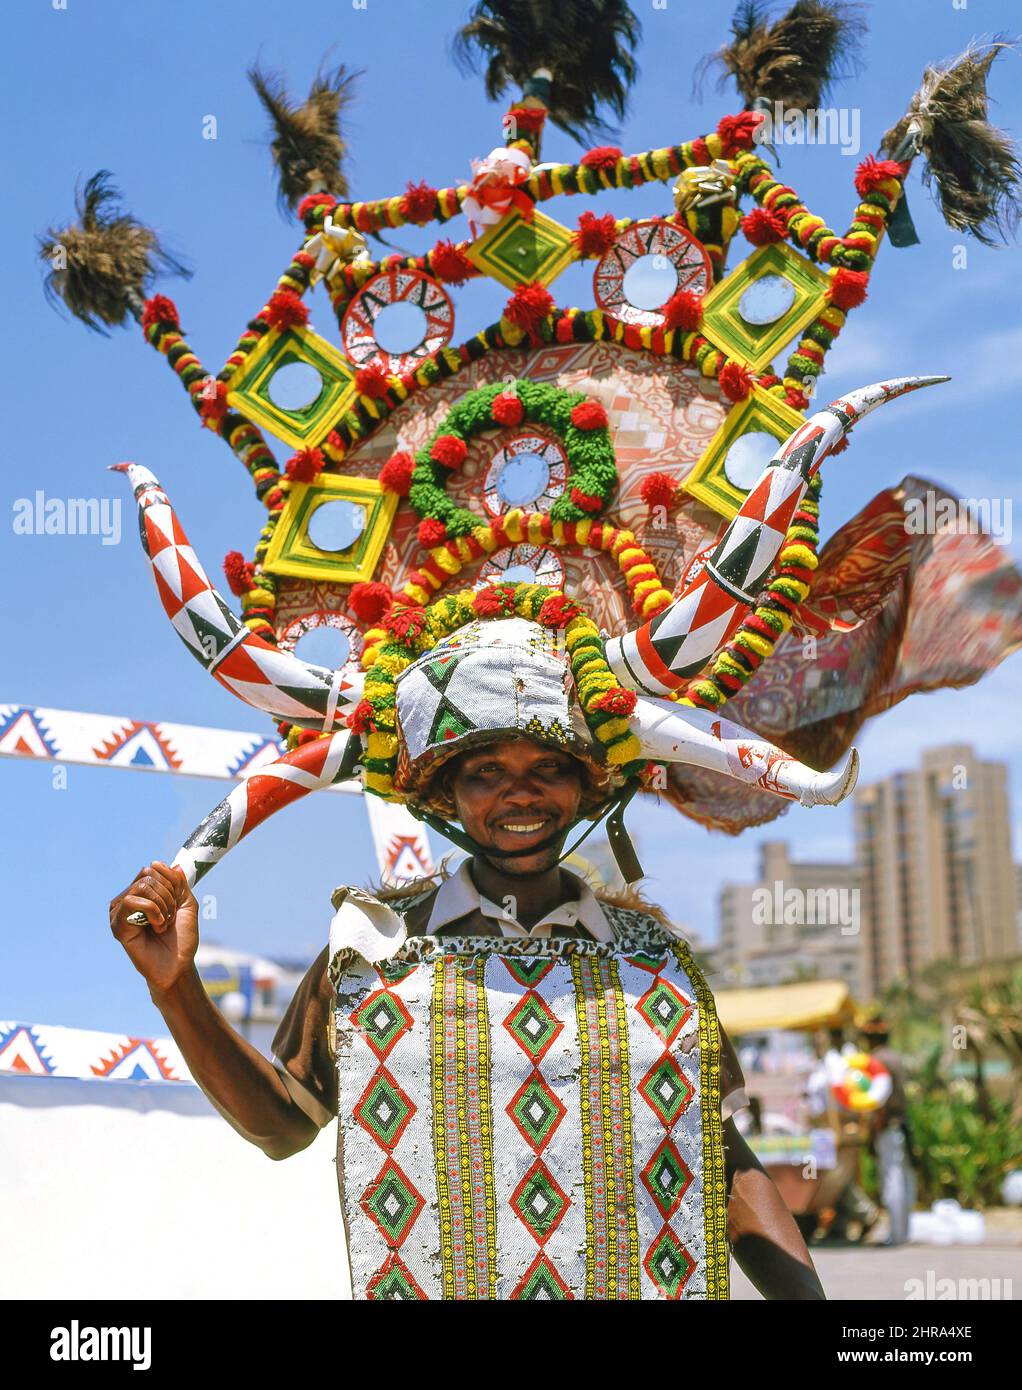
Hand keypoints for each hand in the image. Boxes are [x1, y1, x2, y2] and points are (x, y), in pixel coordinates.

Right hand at [109, 861, 198, 995]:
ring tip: (163, 924)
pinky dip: (152, 912)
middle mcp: (128, 900)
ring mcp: (120, 912)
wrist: (179, 965)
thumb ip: (177, 882)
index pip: (153, 869)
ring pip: (141, 886)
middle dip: (168, 895)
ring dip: (161, 905)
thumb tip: (163, 863)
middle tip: (170, 918)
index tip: (176, 903)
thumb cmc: (182, 938)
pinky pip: (131, 901)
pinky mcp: (117, 925)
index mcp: (143, 894)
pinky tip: (156, 928)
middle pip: (148, 875)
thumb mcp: (186, 903)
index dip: (171, 883)